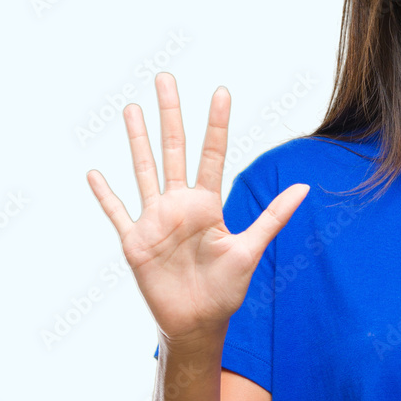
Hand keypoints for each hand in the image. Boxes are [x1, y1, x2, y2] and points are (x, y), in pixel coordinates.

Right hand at [86, 73, 309, 345]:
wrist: (198, 323)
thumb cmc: (225, 288)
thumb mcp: (251, 249)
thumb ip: (274, 216)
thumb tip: (305, 186)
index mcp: (207, 204)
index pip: (212, 154)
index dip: (216, 124)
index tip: (221, 91)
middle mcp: (180, 204)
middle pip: (173, 149)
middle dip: (170, 114)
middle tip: (165, 77)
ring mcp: (156, 220)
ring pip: (144, 170)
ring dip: (137, 140)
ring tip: (131, 107)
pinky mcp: (136, 242)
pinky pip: (117, 213)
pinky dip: (106, 196)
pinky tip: (95, 174)